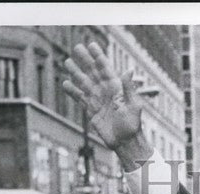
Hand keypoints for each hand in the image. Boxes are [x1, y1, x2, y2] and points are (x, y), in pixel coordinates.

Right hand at [63, 43, 153, 167]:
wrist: (126, 143)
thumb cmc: (133, 125)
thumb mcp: (134, 106)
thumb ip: (129, 88)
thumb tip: (129, 70)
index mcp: (116, 88)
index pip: (105, 68)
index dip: (98, 56)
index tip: (91, 45)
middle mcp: (105, 92)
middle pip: (93, 72)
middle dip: (85, 60)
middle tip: (77, 48)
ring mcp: (97, 100)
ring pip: (84, 83)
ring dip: (76, 72)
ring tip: (67, 62)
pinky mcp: (91, 111)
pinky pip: (80, 98)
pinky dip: (72, 92)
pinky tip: (65, 84)